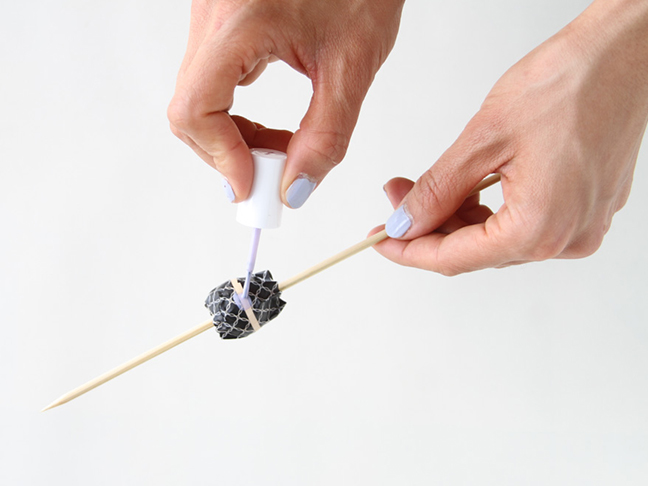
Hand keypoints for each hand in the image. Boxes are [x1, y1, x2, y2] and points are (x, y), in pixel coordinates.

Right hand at [168, 0, 404, 206]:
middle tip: (271, 174)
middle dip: (227, 153)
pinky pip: (212, 81)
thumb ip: (326, 135)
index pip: (195, 107)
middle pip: (189, 109)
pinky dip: (235, 114)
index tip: (253, 186)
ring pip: (197, 98)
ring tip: (280, 147)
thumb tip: (296, 188)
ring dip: (233, 136)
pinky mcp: (221, 20)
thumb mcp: (352, 64)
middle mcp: (212, 14)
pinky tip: (271, 124)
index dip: (221, 157)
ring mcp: (212, 15)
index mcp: (240, 20)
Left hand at [374, 0, 647, 274]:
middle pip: (473, 250)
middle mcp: (565, 239)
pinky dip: (486, 209)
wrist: (624, 54)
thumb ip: (438, 191)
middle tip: (395, 196)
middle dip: (427, 226)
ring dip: (454, 215)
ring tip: (421, 184)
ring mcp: (579, 226)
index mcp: (540, 229)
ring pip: (495, 237)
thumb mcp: (484, 140)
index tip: (378, 239)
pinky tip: (465, 185)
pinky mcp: (584, 209)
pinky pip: (521, 223)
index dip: (408, 250)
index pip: (453, 259)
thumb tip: (405, 223)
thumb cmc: (569, 84)